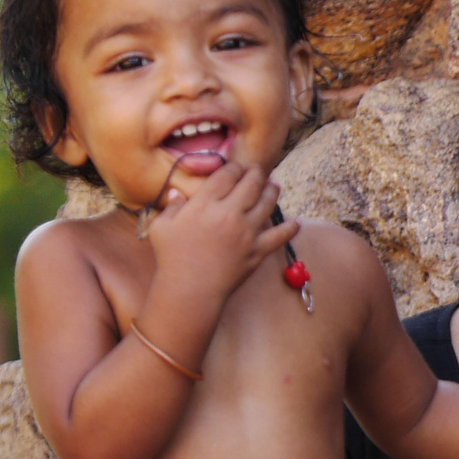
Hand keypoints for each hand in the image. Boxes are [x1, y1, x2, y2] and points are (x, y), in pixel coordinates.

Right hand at [146, 163, 300, 304]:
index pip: (226, 175)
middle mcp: (229, 213)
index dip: (234, 167)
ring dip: (273, 191)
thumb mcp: (162, 227)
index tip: (236, 167)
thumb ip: (170, 206)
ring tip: (274, 186)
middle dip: (256, 173)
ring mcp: (246, 231)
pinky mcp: (257, 250)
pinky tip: (296, 222)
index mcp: (205, 203)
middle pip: (251, 183)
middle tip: (257, 171)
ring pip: (267, 203)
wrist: (190, 291)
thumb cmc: (171, 258)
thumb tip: (176, 193)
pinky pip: (280, 235)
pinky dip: (290, 228)